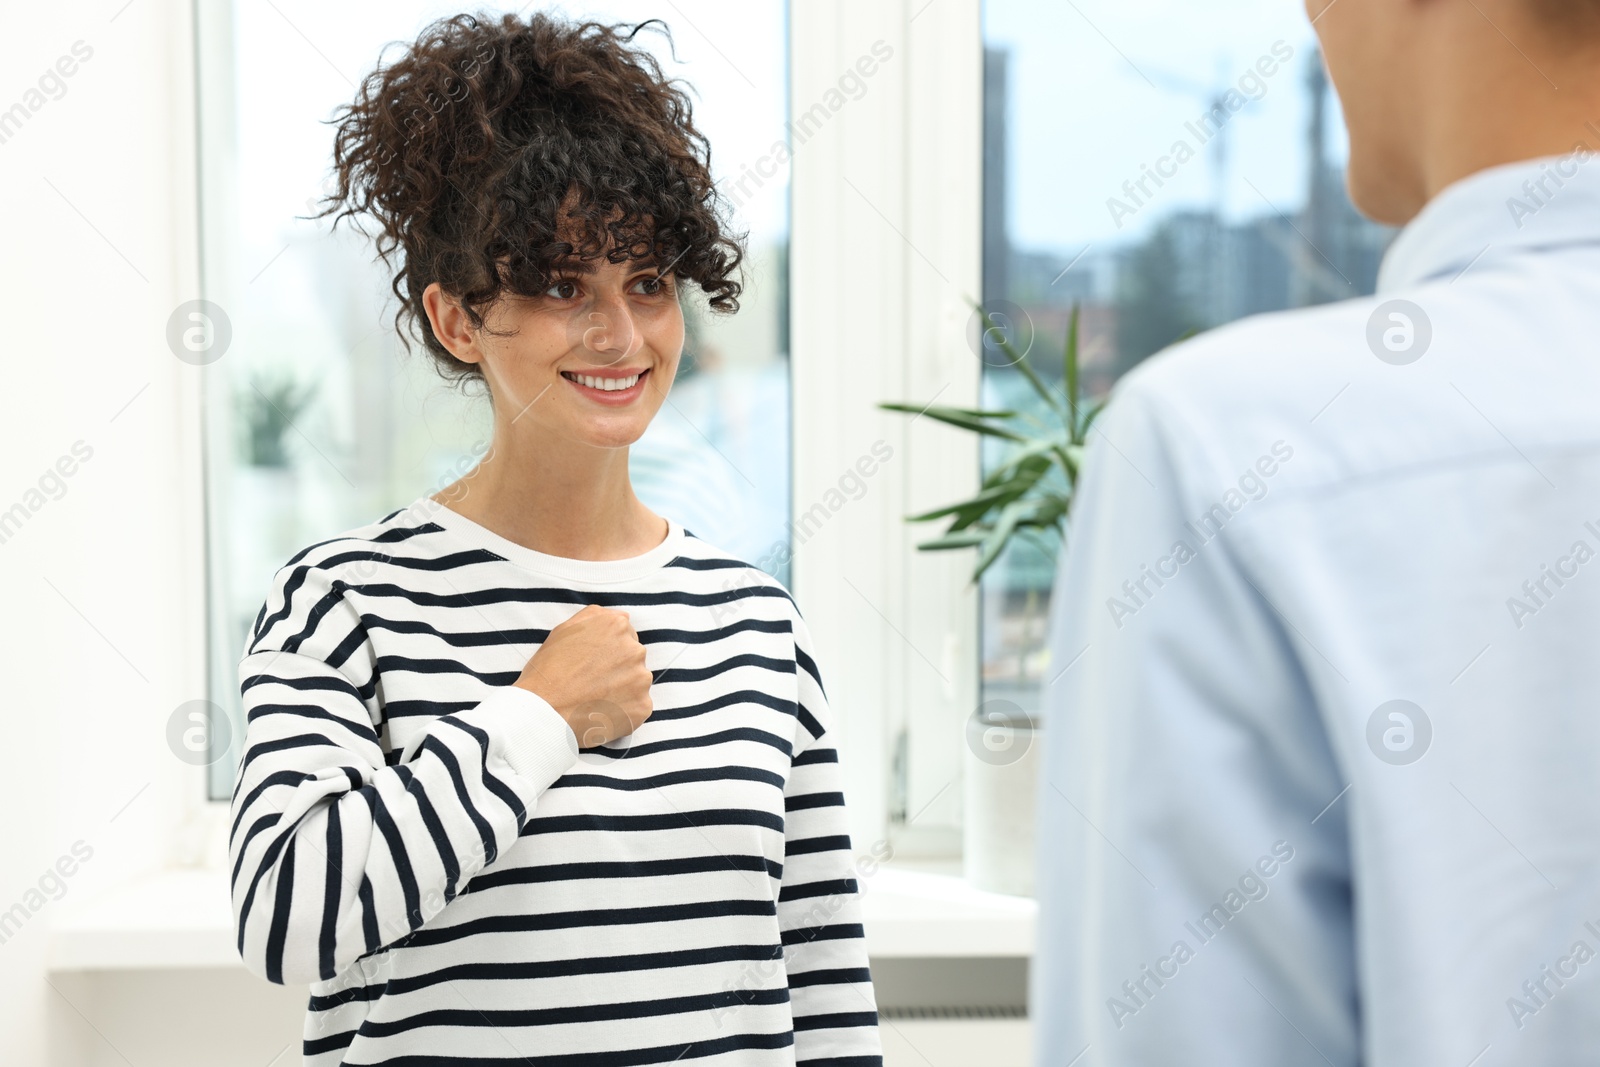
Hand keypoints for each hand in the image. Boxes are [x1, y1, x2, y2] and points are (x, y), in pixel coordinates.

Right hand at [515, 604, 652, 747]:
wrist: (543, 712)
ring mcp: (641, 678)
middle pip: (632, 658)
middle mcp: (634, 649)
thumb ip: (596, 617)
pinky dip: (624, 711)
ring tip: (595, 699)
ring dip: (622, 689)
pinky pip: (638, 706)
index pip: (624, 635)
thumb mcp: (565, 629)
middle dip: (617, 669)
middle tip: (591, 683)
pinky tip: (602, 712)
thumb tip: (620, 617)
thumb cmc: (548, 671)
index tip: (592, 664)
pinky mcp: (642, 705)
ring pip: (636, 682)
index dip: (607, 651)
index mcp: (617, 626)